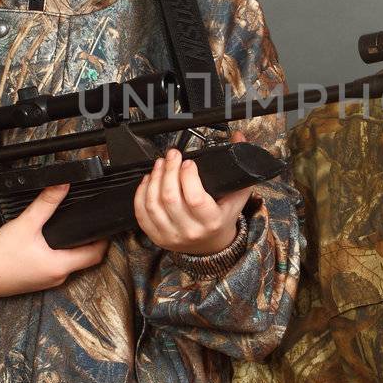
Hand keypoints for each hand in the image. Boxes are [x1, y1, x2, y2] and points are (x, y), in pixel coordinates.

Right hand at [0, 183, 107, 296]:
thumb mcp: (26, 223)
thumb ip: (46, 203)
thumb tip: (62, 184)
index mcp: (60, 266)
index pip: (96, 255)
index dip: (104, 240)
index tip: (107, 227)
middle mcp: (57, 277)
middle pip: (85, 260)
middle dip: (91, 243)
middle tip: (92, 225)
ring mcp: (47, 282)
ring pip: (70, 265)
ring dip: (74, 250)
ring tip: (74, 231)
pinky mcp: (36, 281)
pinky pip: (56, 268)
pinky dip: (60, 256)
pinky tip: (52, 244)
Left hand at [133, 132, 252, 255]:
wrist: (211, 245)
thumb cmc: (223, 218)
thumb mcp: (238, 195)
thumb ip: (240, 168)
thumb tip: (238, 138)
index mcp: (212, 221)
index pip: (195, 198)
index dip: (188, 176)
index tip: (188, 162)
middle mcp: (190, 231)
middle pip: (170, 198)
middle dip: (169, 170)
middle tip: (172, 156)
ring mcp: (171, 235)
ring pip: (153, 204)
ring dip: (154, 178)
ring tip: (160, 165)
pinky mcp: (157, 236)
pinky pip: (142, 214)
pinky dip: (142, 193)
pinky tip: (149, 180)